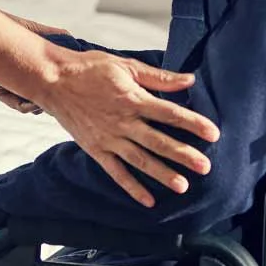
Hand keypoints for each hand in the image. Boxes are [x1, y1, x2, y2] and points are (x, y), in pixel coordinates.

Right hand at [37, 49, 218, 208]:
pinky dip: (132, 187)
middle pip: (159, 141)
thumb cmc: (89, 69)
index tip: (213, 134)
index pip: (170, 113)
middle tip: (205, 167)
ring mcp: (109, 138)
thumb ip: (158, 77)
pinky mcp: (96, 150)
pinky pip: (116, 173)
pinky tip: (148, 200)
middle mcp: (123, 122)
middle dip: (184, 155)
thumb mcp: (126, 65)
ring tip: (182, 186)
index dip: (193, 123)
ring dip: (162, 174)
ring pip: (140, 160)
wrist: (53, 81)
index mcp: (133, 99)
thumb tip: (188, 80)